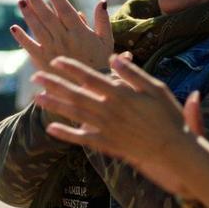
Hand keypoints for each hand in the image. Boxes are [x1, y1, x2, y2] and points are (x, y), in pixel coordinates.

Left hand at [10, 0, 113, 71]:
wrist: (90, 90)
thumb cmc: (101, 64)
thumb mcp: (106, 42)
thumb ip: (103, 22)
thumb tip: (101, 1)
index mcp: (79, 32)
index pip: (64, 9)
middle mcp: (64, 39)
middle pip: (47, 16)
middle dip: (36, 1)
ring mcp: (52, 50)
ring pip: (37, 28)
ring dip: (28, 14)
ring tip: (21, 2)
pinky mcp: (43, 61)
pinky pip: (29, 47)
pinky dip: (21, 37)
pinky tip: (14, 28)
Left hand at [34, 54, 197, 192]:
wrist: (172, 149)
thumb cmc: (168, 116)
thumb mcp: (156, 88)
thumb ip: (133, 73)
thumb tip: (114, 57)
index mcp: (120, 93)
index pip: (90, 77)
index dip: (71, 68)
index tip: (55, 61)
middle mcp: (109, 110)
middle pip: (76, 94)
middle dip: (54, 84)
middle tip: (36, 76)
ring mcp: (106, 128)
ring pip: (74, 114)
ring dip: (55, 105)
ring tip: (37, 97)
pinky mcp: (106, 144)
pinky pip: (82, 138)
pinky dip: (65, 133)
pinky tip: (51, 128)